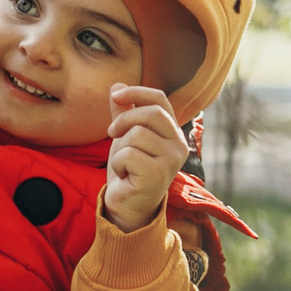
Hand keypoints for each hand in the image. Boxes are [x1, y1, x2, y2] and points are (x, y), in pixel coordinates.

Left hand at [102, 85, 186, 231]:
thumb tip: (117, 84)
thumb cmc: (129, 171)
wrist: (127, 206)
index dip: (136, 92)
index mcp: (173, 132)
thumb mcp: (125, 137)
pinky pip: (128, 154)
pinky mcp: (158, 175)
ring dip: (119, 149)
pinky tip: (125, 176)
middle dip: (123, 121)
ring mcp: (171, 161)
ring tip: (124, 164)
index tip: (115, 95)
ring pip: (136, 135)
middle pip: (150, 114)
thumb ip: (124, 113)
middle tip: (111, 135)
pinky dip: (118, 164)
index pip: (160, 99)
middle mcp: (179, 145)